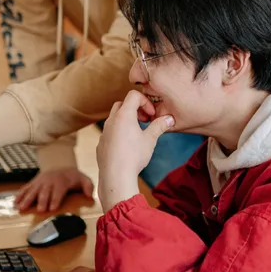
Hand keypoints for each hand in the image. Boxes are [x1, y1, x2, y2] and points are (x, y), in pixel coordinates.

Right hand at [15, 168, 93, 211]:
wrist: (62, 165)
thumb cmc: (73, 177)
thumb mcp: (84, 179)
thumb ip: (88, 187)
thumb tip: (89, 196)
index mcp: (62, 181)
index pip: (58, 191)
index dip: (55, 199)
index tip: (52, 208)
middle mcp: (50, 181)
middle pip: (45, 192)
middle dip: (42, 201)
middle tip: (40, 210)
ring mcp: (40, 181)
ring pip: (33, 190)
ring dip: (27, 199)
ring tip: (21, 208)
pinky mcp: (34, 182)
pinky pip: (26, 188)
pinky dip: (20, 195)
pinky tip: (15, 203)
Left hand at [96, 90, 173, 210]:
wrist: (116, 176)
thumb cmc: (134, 156)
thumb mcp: (150, 139)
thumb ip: (159, 126)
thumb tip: (170, 118)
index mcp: (124, 115)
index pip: (133, 95)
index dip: (145, 102)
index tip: (151, 115)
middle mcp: (111, 120)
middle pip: (122, 104)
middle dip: (135, 109)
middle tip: (145, 121)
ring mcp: (104, 132)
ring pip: (114, 118)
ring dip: (126, 120)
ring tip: (137, 133)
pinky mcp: (101, 143)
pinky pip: (110, 132)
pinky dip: (119, 132)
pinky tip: (127, 146)